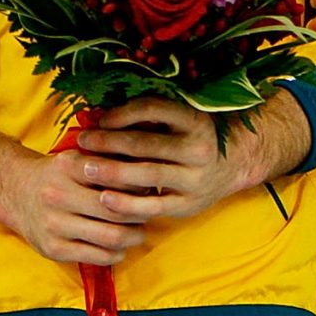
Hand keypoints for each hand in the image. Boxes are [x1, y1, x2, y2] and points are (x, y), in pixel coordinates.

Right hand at [0, 122, 148, 266]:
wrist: (13, 191)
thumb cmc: (55, 175)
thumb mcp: (75, 159)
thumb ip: (106, 163)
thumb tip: (148, 174)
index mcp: (67, 167)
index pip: (116, 178)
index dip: (139, 186)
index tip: (149, 189)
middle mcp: (58, 194)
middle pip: (117, 209)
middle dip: (141, 213)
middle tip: (149, 213)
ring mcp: (54, 224)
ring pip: (111, 236)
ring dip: (133, 236)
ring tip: (138, 231)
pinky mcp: (53, 249)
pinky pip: (97, 257)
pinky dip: (117, 253)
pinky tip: (120, 246)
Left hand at [73, 95, 291, 222]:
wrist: (232, 167)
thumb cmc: (193, 137)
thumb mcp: (181, 120)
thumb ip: (150, 117)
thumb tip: (100, 114)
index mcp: (195, 120)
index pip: (153, 109)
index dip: (122, 113)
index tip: (100, 119)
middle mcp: (198, 148)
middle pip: (145, 143)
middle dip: (109, 142)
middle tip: (82, 141)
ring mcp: (194, 179)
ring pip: (147, 174)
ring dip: (112, 172)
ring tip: (86, 169)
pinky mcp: (188, 205)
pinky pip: (153, 206)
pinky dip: (127, 204)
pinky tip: (105, 200)